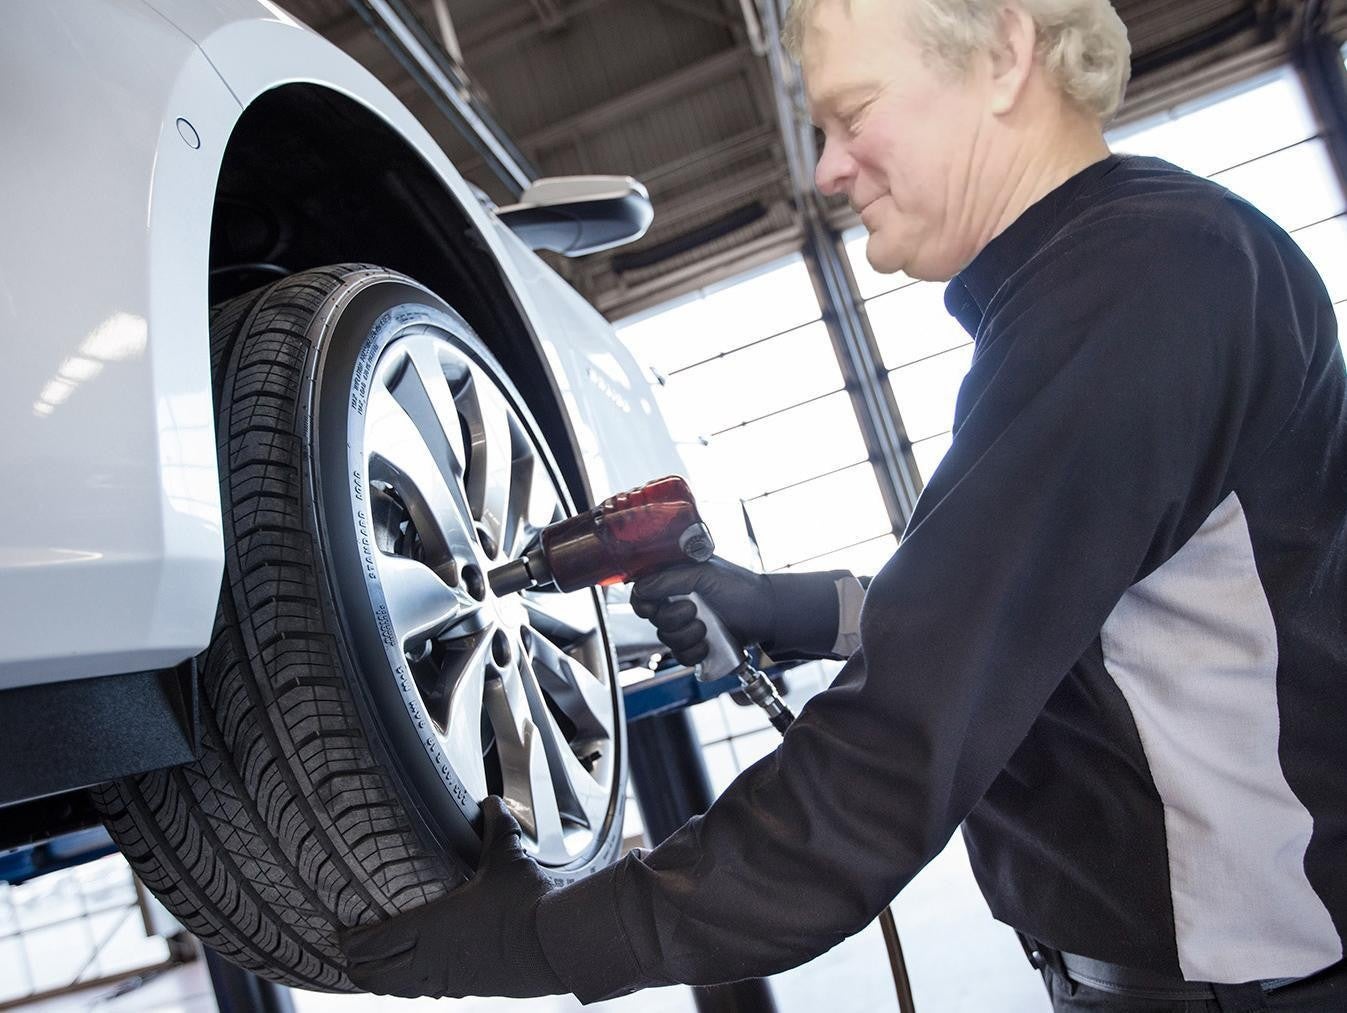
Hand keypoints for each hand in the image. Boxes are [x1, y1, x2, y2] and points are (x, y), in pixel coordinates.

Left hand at [339, 797, 563, 998]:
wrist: (554, 945)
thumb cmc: (525, 902)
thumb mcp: (507, 857)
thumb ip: (495, 826)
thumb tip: (491, 802)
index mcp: (430, 926)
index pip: (371, 943)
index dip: (349, 941)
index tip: (340, 930)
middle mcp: (431, 959)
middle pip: (373, 976)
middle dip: (355, 966)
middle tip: (348, 951)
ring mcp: (448, 979)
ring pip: (397, 990)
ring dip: (380, 980)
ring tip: (373, 967)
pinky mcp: (467, 988)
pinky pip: (425, 992)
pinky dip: (409, 986)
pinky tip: (415, 975)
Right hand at [631, 557, 843, 665]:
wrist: (767, 614)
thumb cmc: (741, 587)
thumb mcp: (704, 573)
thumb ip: (670, 578)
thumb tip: (642, 588)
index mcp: (676, 580)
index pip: (642, 593)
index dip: (643, 603)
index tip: (654, 607)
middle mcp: (678, 601)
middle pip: (653, 619)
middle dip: (673, 619)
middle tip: (695, 611)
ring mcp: (687, 625)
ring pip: (666, 639)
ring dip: (686, 636)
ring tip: (707, 629)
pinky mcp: (697, 645)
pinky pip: (681, 656)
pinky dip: (693, 653)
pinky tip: (708, 645)